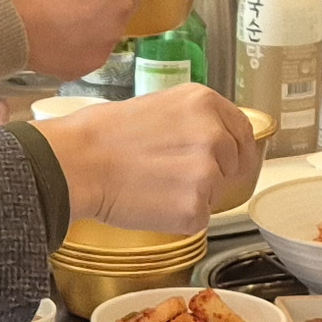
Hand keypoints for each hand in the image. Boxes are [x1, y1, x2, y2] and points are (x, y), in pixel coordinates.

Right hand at [0, 0, 140, 77]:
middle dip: (98, 15)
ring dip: (85, 36)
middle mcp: (121, 12)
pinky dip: (70, 54)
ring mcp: (108, 41)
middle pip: (116, 15)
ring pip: (101, 39)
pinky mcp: (90, 65)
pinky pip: (84, 58)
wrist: (6, 16)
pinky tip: (49, 45)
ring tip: (54, 30)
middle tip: (67, 13)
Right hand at [37, 86, 258, 233]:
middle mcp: (214, 135)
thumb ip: (195, 120)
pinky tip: (152, 203)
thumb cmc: (104, 135)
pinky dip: (179, 218)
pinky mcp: (196, 207)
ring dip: (192, 195)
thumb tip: (216, 138)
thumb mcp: (159, 105)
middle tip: (170, 175)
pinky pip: (198, 218)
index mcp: (205, 103)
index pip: (244, 132)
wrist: (77, 164)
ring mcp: (207, 173)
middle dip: (210, 174)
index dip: (236, 150)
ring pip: (215, 193)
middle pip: (232, 165)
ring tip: (154, 186)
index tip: (231, 162)